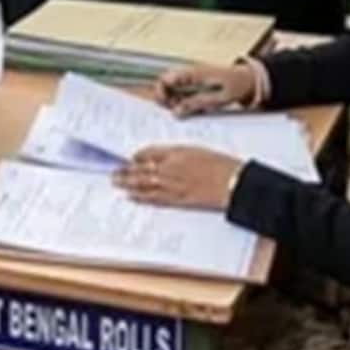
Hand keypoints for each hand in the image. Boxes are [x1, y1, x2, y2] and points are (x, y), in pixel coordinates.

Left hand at [114, 146, 243, 209]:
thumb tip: (167, 156)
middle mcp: (170, 167)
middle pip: (141, 168)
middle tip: (114, 171)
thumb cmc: (222, 164)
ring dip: (127, 183)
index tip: (130, 158)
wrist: (234, 183)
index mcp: (176, 152)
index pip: (148, 152)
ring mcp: (172, 184)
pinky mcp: (178, 200)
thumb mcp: (199, 150)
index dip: (137, 155)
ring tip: (116, 182)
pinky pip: (154, 198)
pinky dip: (140, 197)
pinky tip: (130, 196)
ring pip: (143, 183)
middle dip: (126, 170)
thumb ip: (180, 153)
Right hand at [154, 62, 256, 116]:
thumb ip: (196, 104)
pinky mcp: (196, 82)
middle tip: (176, 111)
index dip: (161, 92)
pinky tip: (192, 107)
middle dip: (166, 98)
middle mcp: (190, 72)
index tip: (167, 106)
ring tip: (186, 110)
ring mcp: (192, 77)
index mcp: (194, 73)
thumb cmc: (237, 85)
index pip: (165, 78)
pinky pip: (181, 89)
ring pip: (172, 87)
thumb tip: (176, 111)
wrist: (249, 78)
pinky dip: (182, 100)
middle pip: (165, 82)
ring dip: (174, 100)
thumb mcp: (219, 99)